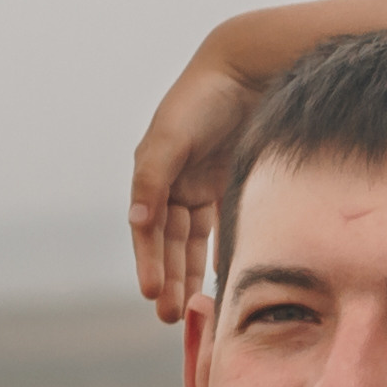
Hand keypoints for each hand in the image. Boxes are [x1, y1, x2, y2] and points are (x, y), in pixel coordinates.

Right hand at [130, 55, 260, 321]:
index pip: (150, 229)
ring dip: (189, 274)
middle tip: (170, 317)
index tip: (154, 296)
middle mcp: (177, 184)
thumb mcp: (171, 135)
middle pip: (170, 242)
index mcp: (156, 173)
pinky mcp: (233, 186)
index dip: (150, 262)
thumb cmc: (205, 98)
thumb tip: (137, 220)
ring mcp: (205, 186)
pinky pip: (225, 229)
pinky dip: (222, 255)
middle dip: (168, 278)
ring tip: (192, 309)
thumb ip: (153, 176)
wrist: (249, 69)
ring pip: (194, 242)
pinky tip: (226, 283)